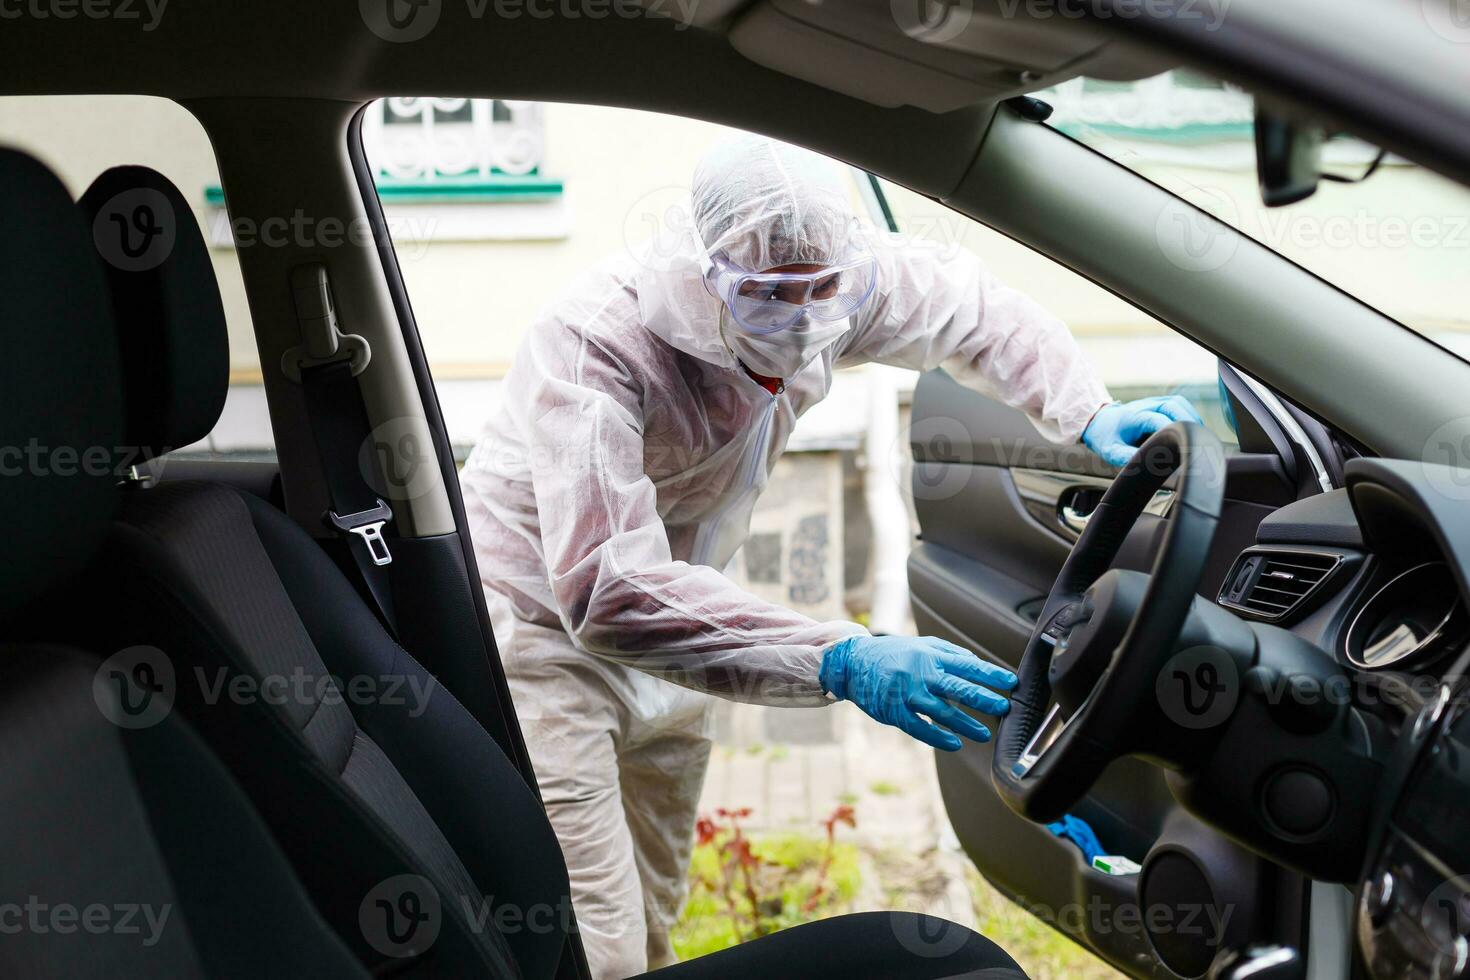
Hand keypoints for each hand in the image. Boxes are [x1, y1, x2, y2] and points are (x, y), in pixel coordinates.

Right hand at [819, 635, 1015, 750]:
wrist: (854, 663)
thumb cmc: (893, 654)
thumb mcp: (922, 645)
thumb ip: (949, 653)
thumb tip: (976, 663)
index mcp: (930, 656)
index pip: (967, 666)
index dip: (990, 675)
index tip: (1011, 683)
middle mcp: (921, 673)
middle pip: (958, 688)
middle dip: (983, 699)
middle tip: (1003, 708)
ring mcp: (907, 694)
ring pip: (942, 711)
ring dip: (965, 724)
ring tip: (984, 734)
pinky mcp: (895, 711)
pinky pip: (920, 727)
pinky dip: (937, 736)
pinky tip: (954, 743)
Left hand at [1082, 395, 1202, 466]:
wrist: (1100, 422)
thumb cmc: (1107, 437)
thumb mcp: (1112, 452)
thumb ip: (1129, 457)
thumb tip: (1149, 466)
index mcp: (1135, 416)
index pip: (1161, 421)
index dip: (1175, 434)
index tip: (1183, 448)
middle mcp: (1146, 405)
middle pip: (1174, 407)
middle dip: (1188, 423)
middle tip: (1197, 442)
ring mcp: (1154, 401)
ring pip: (1180, 403)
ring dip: (1191, 418)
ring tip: (1198, 436)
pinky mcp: (1160, 402)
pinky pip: (1180, 405)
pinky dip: (1189, 415)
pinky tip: (1193, 429)